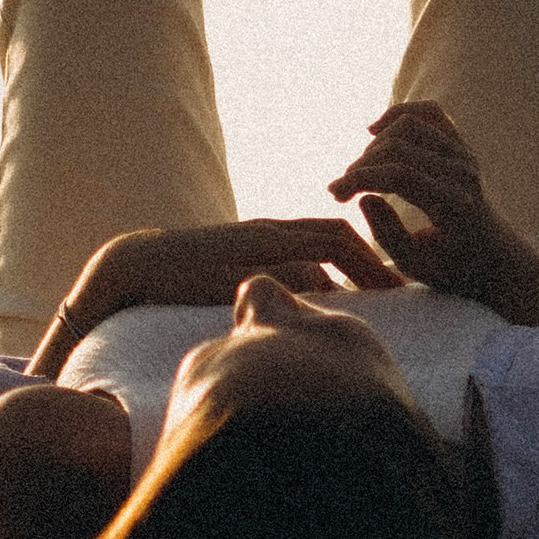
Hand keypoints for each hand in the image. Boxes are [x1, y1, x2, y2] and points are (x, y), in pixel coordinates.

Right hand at [30, 216, 402, 378]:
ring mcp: (253, 244)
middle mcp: (268, 233)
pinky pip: (289, 266)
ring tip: (384, 296)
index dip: (368, 253)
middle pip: (338, 232)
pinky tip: (334, 305)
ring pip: (322, 242)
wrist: (134, 265)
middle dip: (375, 258)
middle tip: (403, 289)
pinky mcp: (241, 262)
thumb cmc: (184, 278)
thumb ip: (270, 282)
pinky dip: (318, 280)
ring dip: (358, 264)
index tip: (393, 283)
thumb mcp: (236, 275)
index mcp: (270, 234)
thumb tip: (311, 301)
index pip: (333, 232)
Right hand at [326, 103, 538, 323]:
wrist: (494, 258)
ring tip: (359, 173)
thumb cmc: (453, 269)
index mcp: (455, 205)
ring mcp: (465, 155)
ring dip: (374, 146)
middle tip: (340, 191)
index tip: (335, 195)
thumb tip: (365, 196)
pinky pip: (429, 112)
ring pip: (408, 125)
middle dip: (360, 166)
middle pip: (398, 148)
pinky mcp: (461, 146)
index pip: (399, 175)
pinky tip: (374, 131)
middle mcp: (464, 173)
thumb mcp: (417, 267)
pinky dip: (399, 113)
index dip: (360, 179)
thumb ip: (389, 235)